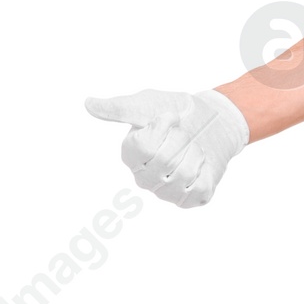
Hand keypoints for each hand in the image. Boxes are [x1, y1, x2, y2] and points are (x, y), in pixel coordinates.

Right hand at [85, 87, 249, 208]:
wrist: (215, 121)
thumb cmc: (178, 112)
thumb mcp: (147, 104)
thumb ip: (119, 108)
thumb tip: (88, 104)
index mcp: (131, 155)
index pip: (143, 147)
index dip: (163, 127)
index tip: (171, 116)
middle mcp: (144, 178)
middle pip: (164, 160)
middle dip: (181, 138)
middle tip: (185, 133)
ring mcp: (165, 192)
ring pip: (182, 174)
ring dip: (194, 153)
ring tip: (193, 148)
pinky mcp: (188, 200)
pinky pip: (198, 189)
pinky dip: (205, 170)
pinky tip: (201, 164)